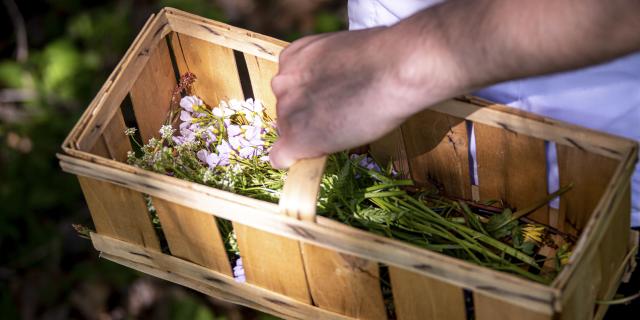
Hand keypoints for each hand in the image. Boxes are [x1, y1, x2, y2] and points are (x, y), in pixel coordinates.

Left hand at [269, 26, 456, 168]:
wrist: (394, 70)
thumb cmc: (382, 58)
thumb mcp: (340, 53)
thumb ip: (325, 71)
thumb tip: (330, 89)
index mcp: (291, 58)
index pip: (289, 86)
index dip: (309, 97)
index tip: (327, 102)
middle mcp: (282, 83)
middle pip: (287, 108)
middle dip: (308, 114)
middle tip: (340, 114)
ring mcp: (287, 111)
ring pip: (288, 131)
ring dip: (308, 133)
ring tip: (344, 127)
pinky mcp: (295, 139)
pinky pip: (281, 158)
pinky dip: (295, 160)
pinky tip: (315, 155)